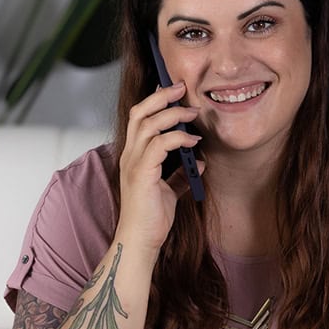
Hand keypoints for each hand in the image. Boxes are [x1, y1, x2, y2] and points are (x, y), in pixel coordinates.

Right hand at [116, 82, 203, 253]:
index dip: (155, 100)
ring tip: (193, 112)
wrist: (141, 240)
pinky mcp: (142, 173)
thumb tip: (198, 161)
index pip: (139, 117)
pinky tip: (193, 141)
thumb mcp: (170, 191)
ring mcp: (133, 163)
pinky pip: (159, 144)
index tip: (175, 91)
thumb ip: (180, 174)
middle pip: (139, 112)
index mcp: (134, 156)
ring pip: (148, 123)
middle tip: (183, 87)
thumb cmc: (152, 218)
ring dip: (173, 113)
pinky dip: (178, 137)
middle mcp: (130, 155)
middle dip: (162, 95)